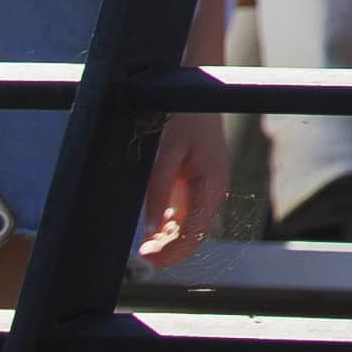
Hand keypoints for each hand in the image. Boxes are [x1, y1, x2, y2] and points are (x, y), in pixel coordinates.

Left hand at [134, 105, 225, 268]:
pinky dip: (166, 228)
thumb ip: (158, 190)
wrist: (195, 92)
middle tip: (140, 257)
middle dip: (168, 250)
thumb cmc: (184, 117)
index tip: (148, 260)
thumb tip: (150, 228)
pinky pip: (181, 215)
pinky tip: (150, 234)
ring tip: (141, 250)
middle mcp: (212, 191)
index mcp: (212, 185)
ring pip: (186, 228)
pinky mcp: (193, 186)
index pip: (196, 232)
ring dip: (166, 241)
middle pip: (192, 234)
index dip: (173, 252)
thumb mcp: (166, 153)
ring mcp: (204, 190)